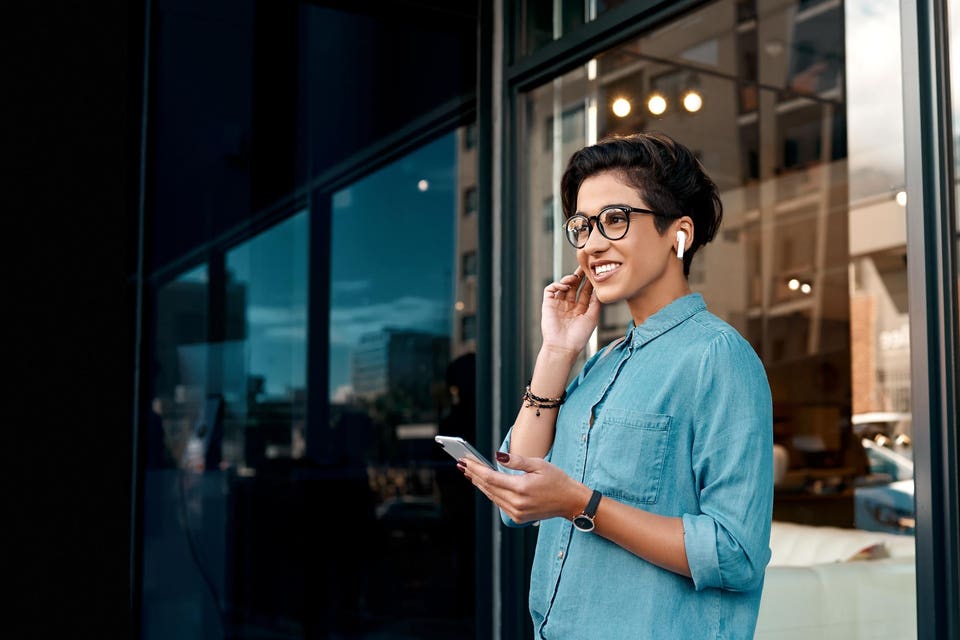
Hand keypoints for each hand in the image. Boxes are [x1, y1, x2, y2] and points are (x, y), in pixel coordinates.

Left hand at [458, 452, 585, 523]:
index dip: (476, 469)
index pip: (491, 478)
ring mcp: (517, 513)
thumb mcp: (539, 464)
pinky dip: (490, 493)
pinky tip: (484, 484)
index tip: (465, 461)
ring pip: (492, 496)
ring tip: (470, 472)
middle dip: (474, 475)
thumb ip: (516, 461)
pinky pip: (499, 503)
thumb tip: (496, 456)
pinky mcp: (518, 518)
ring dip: (479, 484)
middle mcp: (517, 503)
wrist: (570, 502)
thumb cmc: (557, 480)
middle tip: (462, 464)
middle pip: (488, 488)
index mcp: (521, 488)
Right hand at [541, 266, 601, 354]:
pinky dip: (557, 285)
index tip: (595, 274)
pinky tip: (564, 287)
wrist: (563, 347)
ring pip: (562, 286)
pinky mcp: (548, 305)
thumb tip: (599, 289)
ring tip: (574, 277)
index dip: (589, 283)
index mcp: (580, 310)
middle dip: (579, 276)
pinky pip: (550, 290)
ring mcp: (558, 305)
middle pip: (574, 287)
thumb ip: (596, 303)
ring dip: (568, 279)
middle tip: (584, 267)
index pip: (585, 292)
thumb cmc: (578, 337)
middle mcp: (569, 306)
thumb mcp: (592, 318)